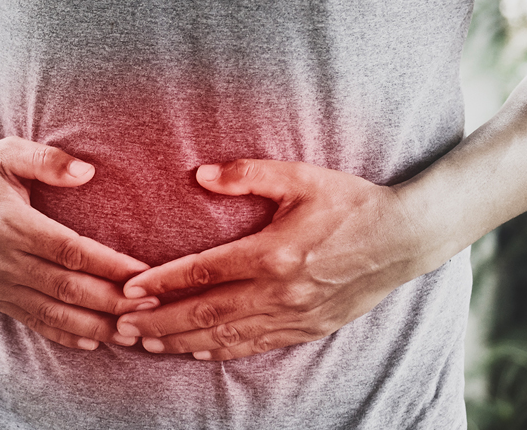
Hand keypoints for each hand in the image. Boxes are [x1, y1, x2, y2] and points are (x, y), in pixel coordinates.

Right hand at [0, 136, 158, 350]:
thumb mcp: (8, 151)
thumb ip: (47, 160)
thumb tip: (87, 171)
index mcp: (9, 222)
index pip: (67, 249)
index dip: (107, 264)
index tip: (142, 273)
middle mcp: (1, 258)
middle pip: (65, 287)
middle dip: (111, 300)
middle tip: (150, 306)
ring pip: (51, 312)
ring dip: (94, 325)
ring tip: (132, 332)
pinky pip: (32, 321)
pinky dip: (63, 335)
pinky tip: (93, 342)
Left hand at [115, 159, 446, 360]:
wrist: (404, 239)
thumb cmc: (350, 203)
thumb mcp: (300, 177)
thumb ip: (248, 175)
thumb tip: (200, 175)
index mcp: (272, 253)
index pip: (203, 272)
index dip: (162, 283)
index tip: (130, 289)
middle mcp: (280, 292)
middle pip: (206, 312)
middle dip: (160, 321)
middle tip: (122, 325)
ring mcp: (294, 316)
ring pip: (226, 336)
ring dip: (182, 341)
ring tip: (147, 343)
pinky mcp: (307, 330)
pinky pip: (255, 346)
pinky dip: (221, 350)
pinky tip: (197, 351)